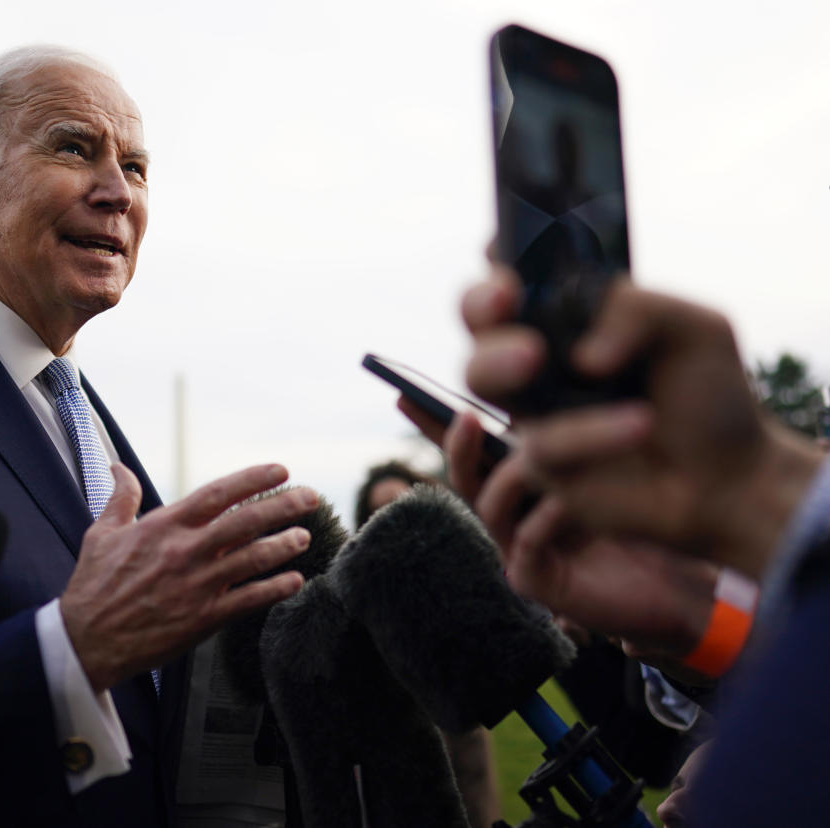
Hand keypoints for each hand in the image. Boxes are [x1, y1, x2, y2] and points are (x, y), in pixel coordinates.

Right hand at [61, 463, 316, 691]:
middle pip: (245, 521)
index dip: (253, 479)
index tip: (281, 470)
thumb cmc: (93, 586)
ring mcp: (197, 585)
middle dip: (283, 506)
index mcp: (164, 526)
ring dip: (284, 546)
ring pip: (253, 559)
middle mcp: (186, 551)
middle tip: (312, 496)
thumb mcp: (102, 533)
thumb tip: (118, 467)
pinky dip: (275, 589)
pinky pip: (248, 600)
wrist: (87, 640)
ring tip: (305, 536)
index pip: (218, 494)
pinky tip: (295, 580)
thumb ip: (120, 498)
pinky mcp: (203, 618)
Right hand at [399, 401, 717, 659]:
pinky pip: (524, 544)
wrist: (715, 533)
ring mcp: (523, 541)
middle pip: (463, 468)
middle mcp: (519, 500)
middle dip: (451, 440)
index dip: (430, 413)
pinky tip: (569, 504)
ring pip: (490, 501)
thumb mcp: (633, 408)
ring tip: (539, 446)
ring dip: (517, 470)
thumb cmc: (683, 460)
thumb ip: (591, 383)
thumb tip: (567, 353)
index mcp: (529, 458)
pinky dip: (543, 520)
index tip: (402, 389)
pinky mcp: (540, 579)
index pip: (466, 432)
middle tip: (465, 415)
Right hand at [461, 267, 822, 576]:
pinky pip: (543, 440)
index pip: (517, 270)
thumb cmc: (707, 397)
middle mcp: (541, 354)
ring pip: (480, 376)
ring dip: (499, 360)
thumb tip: (581, 355)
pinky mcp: (540, 463)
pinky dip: (592, 430)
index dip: (498, 258)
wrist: (727, 477)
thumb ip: (636, 311)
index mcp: (573, 312)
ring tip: (534, 356)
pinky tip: (639, 424)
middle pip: (477, 318)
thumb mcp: (694, 329)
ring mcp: (534, 406)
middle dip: (479, 302)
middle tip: (504, 298)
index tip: (504, 252)